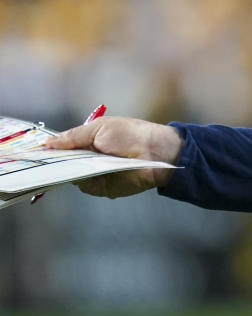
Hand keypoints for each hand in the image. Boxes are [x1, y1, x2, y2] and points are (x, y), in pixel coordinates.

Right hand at [46, 116, 184, 197]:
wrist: (156, 151)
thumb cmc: (131, 134)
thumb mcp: (100, 128)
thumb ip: (74, 136)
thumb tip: (48, 143)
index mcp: (87, 141)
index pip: (61, 148)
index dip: (47, 151)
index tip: (30, 153)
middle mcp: (88, 159)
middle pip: (62, 165)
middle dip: (50, 165)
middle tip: (36, 164)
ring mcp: (94, 174)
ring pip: (71, 177)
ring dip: (69, 171)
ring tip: (69, 165)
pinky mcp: (103, 187)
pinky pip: (86, 187)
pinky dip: (85, 181)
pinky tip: (90, 173)